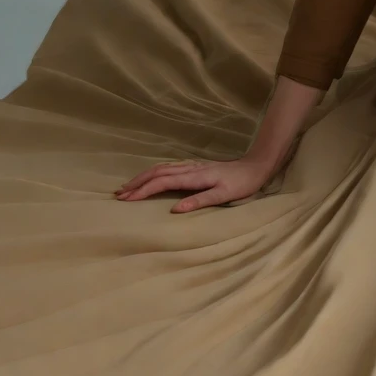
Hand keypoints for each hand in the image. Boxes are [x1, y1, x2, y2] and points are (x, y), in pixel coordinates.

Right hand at [114, 154, 279, 211]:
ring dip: (143, 176)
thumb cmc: (242, 183)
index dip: (144, 190)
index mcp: (194, 176)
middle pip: (157, 172)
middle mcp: (190, 168)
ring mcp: (192, 166)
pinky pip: (168, 167)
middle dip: (137, 183)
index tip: (128, 199)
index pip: (162, 182)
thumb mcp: (224, 195)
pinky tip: (150, 177)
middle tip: (119, 194)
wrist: (256, 166)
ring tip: (128, 187)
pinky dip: (154, 172)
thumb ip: (200, 201)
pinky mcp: (195, 166)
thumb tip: (175, 210)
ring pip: (161, 168)